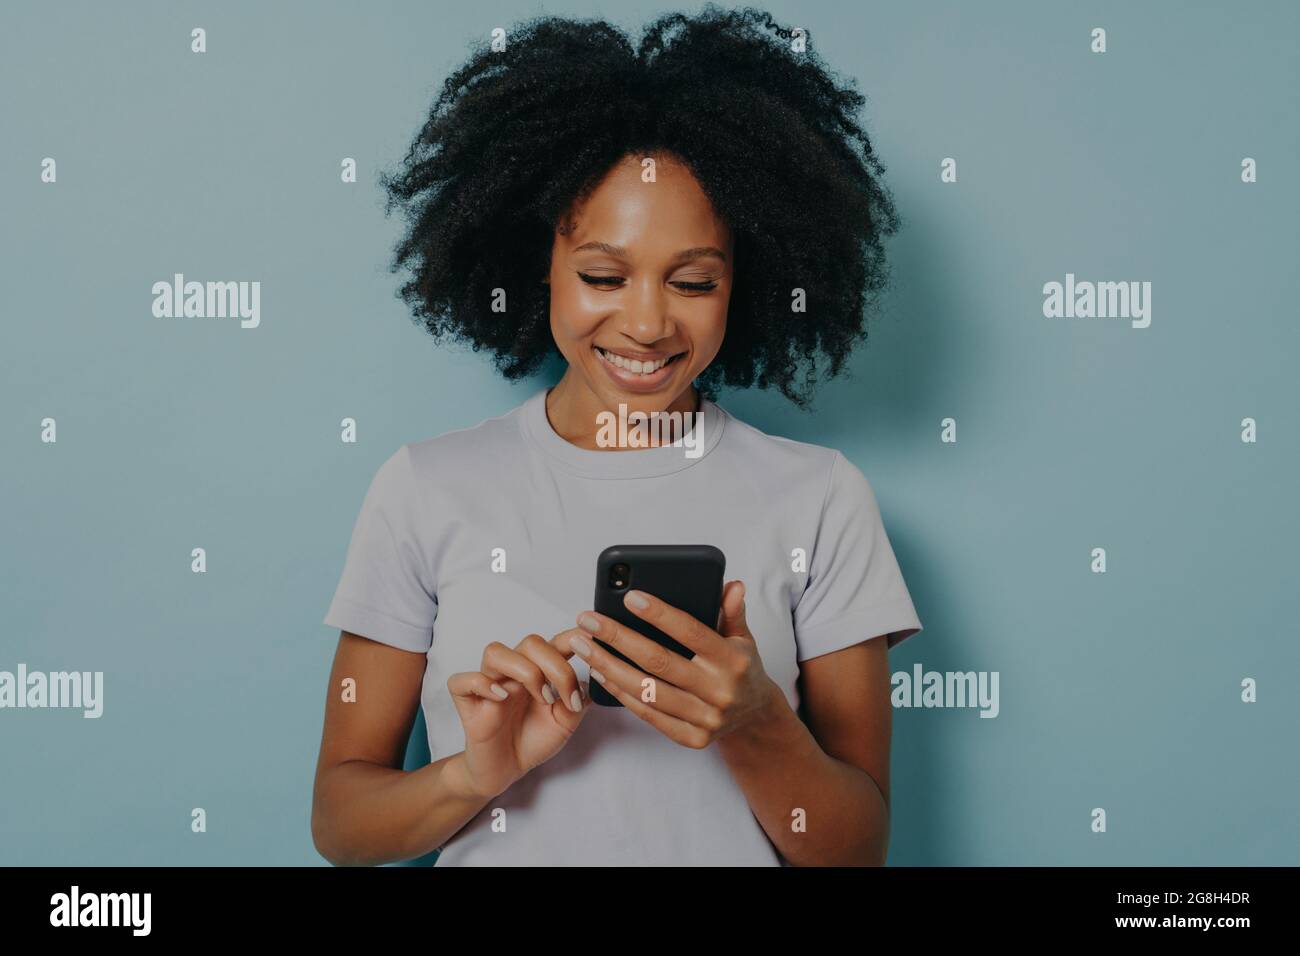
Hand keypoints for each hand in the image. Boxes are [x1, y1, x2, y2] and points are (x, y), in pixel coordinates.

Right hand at [447, 629, 590, 798]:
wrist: (507, 768)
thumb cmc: (533, 740)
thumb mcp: (566, 722)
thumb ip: (578, 699)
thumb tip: (593, 675)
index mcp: (539, 670)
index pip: (555, 641)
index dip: (573, 637)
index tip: (593, 645)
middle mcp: (514, 671)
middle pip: (530, 643)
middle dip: (555, 666)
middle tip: (563, 698)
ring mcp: (490, 683)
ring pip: (496, 652)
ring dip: (525, 671)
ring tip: (541, 698)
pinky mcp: (468, 702)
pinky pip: (462, 680)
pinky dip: (482, 684)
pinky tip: (501, 698)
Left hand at [562, 580, 781, 748]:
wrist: (754, 717)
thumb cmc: (741, 668)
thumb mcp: (743, 638)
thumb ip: (732, 612)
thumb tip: (732, 585)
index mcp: (732, 660)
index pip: (690, 632)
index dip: (659, 614)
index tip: (630, 597)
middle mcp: (719, 690)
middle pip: (658, 661)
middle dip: (617, 637)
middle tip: (588, 620)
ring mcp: (705, 718)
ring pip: (647, 690)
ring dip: (609, 666)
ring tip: (584, 646)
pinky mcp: (691, 738)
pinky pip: (648, 714)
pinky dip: (621, 693)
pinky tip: (600, 674)